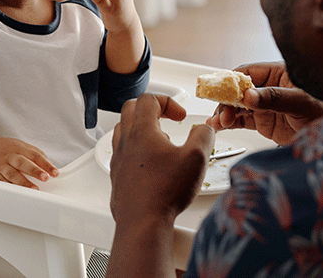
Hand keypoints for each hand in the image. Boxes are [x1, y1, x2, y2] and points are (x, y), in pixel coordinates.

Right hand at [0, 136, 58, 188]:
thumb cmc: (6, 148)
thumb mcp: (21, 146)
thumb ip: (35, 154)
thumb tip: (50, 164)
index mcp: (19, 148)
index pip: (35, 155)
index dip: (46, 164)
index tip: (55, 173)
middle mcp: (9, 156)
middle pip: (23, 163)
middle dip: (35, 171)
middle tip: (45, 178)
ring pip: (11, 174)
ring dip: (23, 182)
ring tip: (34, 189)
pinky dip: (7, 187)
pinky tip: (15, 192)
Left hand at [110, 94, 214, 224]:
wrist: (142, 223)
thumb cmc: (165, 192)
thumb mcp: (196, 158)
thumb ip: (203, 136)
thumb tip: (204, 128)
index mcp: (142, 130)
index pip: (148, 99)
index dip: (167, 101)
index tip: (179, 115)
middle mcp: (126, 140)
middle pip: (131, 108)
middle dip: (151, 108)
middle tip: (166, 118)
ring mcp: (119, 157)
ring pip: (123, 129)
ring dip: (142, 127)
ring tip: (160, 140)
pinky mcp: (117, 174)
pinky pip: (122, 150)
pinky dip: (136, 147)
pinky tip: (151, 162)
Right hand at [206, 62, 322, 144]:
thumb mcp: (301, 101)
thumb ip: (274, 98)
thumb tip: (249, 95)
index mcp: (277, 73)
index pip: (248, 73)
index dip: (232, 81)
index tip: (221, 91)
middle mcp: (268, 88)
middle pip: (238, 90)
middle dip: (226, 101)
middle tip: (222, 113)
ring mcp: (265, 106)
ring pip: (237, 106)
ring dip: (225, 112)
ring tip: (217, 122)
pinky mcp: (264, 122)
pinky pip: (242, 120)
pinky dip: (229, 122)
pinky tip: (219, 126)